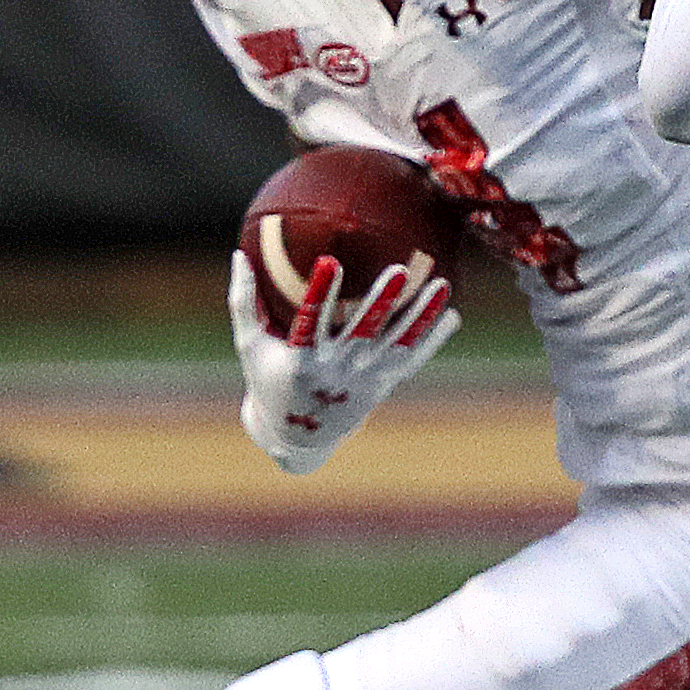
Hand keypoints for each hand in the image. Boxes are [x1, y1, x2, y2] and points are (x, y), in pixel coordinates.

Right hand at [229, 248, 457, 474]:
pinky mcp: (383, 384)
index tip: (328, 263)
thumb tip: (237, 253)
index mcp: (301, 359)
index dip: (320, 294)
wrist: (299, 436)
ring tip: (440, 284)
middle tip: (398, 271)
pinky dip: (433, 338)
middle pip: (363, 332)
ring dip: (420, 315)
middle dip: (382, 302)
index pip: (310, 322)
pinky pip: (413, 358)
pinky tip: (452, 313)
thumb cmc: (269, 380)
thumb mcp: (250, 345)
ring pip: (397, 343)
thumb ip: (243, 301)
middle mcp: (336, 369)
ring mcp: (364, 378)